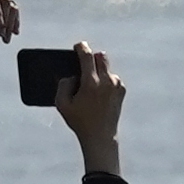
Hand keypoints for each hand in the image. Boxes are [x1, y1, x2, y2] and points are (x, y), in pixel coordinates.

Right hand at [53, 45, 124, 168]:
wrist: (101, 137)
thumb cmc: (79, 121)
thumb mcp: (62, 104)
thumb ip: (63, 84)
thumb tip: (71, 75)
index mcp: (91, 83)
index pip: (87, 55)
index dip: (81, 47)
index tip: (78, 46)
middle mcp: (106, 81)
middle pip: (101, 56)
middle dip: (92, 57)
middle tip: (84, 64)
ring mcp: (116, 86)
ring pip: (107, 67)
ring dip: (99, 70)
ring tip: (91, 84)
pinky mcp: (121, 91)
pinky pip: (112, 77)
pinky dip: (106, 80)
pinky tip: (99, 93)